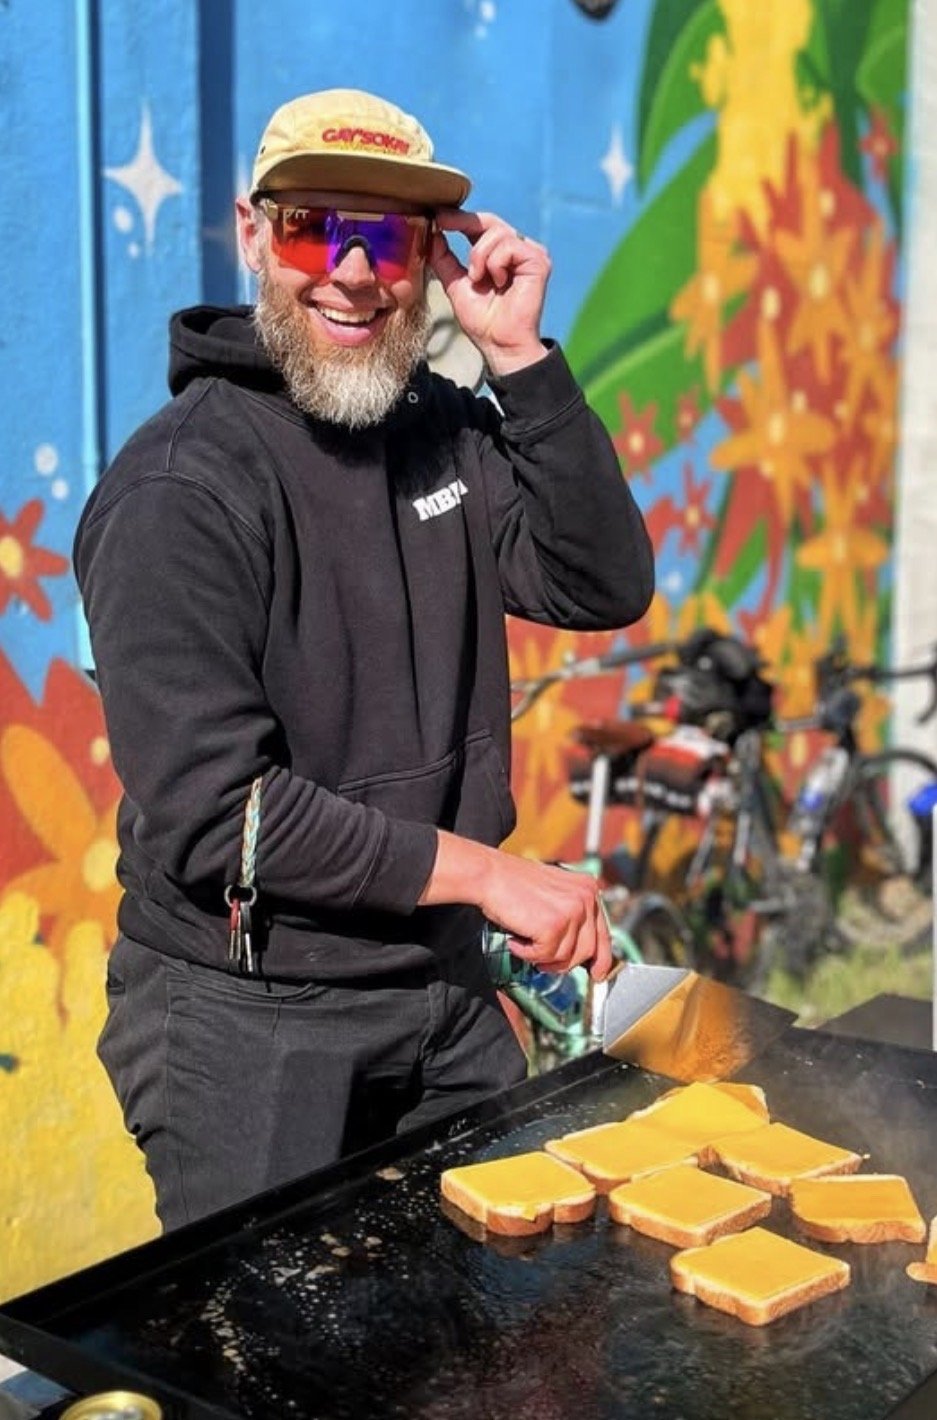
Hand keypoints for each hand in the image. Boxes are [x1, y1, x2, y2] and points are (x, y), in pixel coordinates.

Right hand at [419, 833, 612, 981]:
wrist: (490, 875)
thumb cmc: (513, 884)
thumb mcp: (555, 893)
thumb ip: (572, 915)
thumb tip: (581, 949)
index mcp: (589, 888)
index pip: (603, 933)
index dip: (601, 958)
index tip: (597, 973)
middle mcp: (587, 897)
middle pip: (588, 950)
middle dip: (565, 962)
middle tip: (544, 962)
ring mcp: (572, 911)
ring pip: (566, 957)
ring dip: (542, 956)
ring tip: (524, 941)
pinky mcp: (554, 925)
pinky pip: (545, 956)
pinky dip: (527, 954)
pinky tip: (517, 940)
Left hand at [429, 209, 550, 376]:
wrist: (500, 344)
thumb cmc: (483, 321)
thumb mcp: (456, 284)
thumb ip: (445, 260)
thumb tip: (433, 233)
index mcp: (499, 254)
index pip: (480, 225)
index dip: (459, 218)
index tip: (437, 215)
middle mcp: (517, 250)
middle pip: (489, 221)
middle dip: (463, 223)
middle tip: (443, 226)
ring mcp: (530, 254)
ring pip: (497, 232)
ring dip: (479, 256)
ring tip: (480, 279)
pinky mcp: (538, 261)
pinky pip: (509, 245)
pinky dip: (495, 263)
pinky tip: (499, 282)